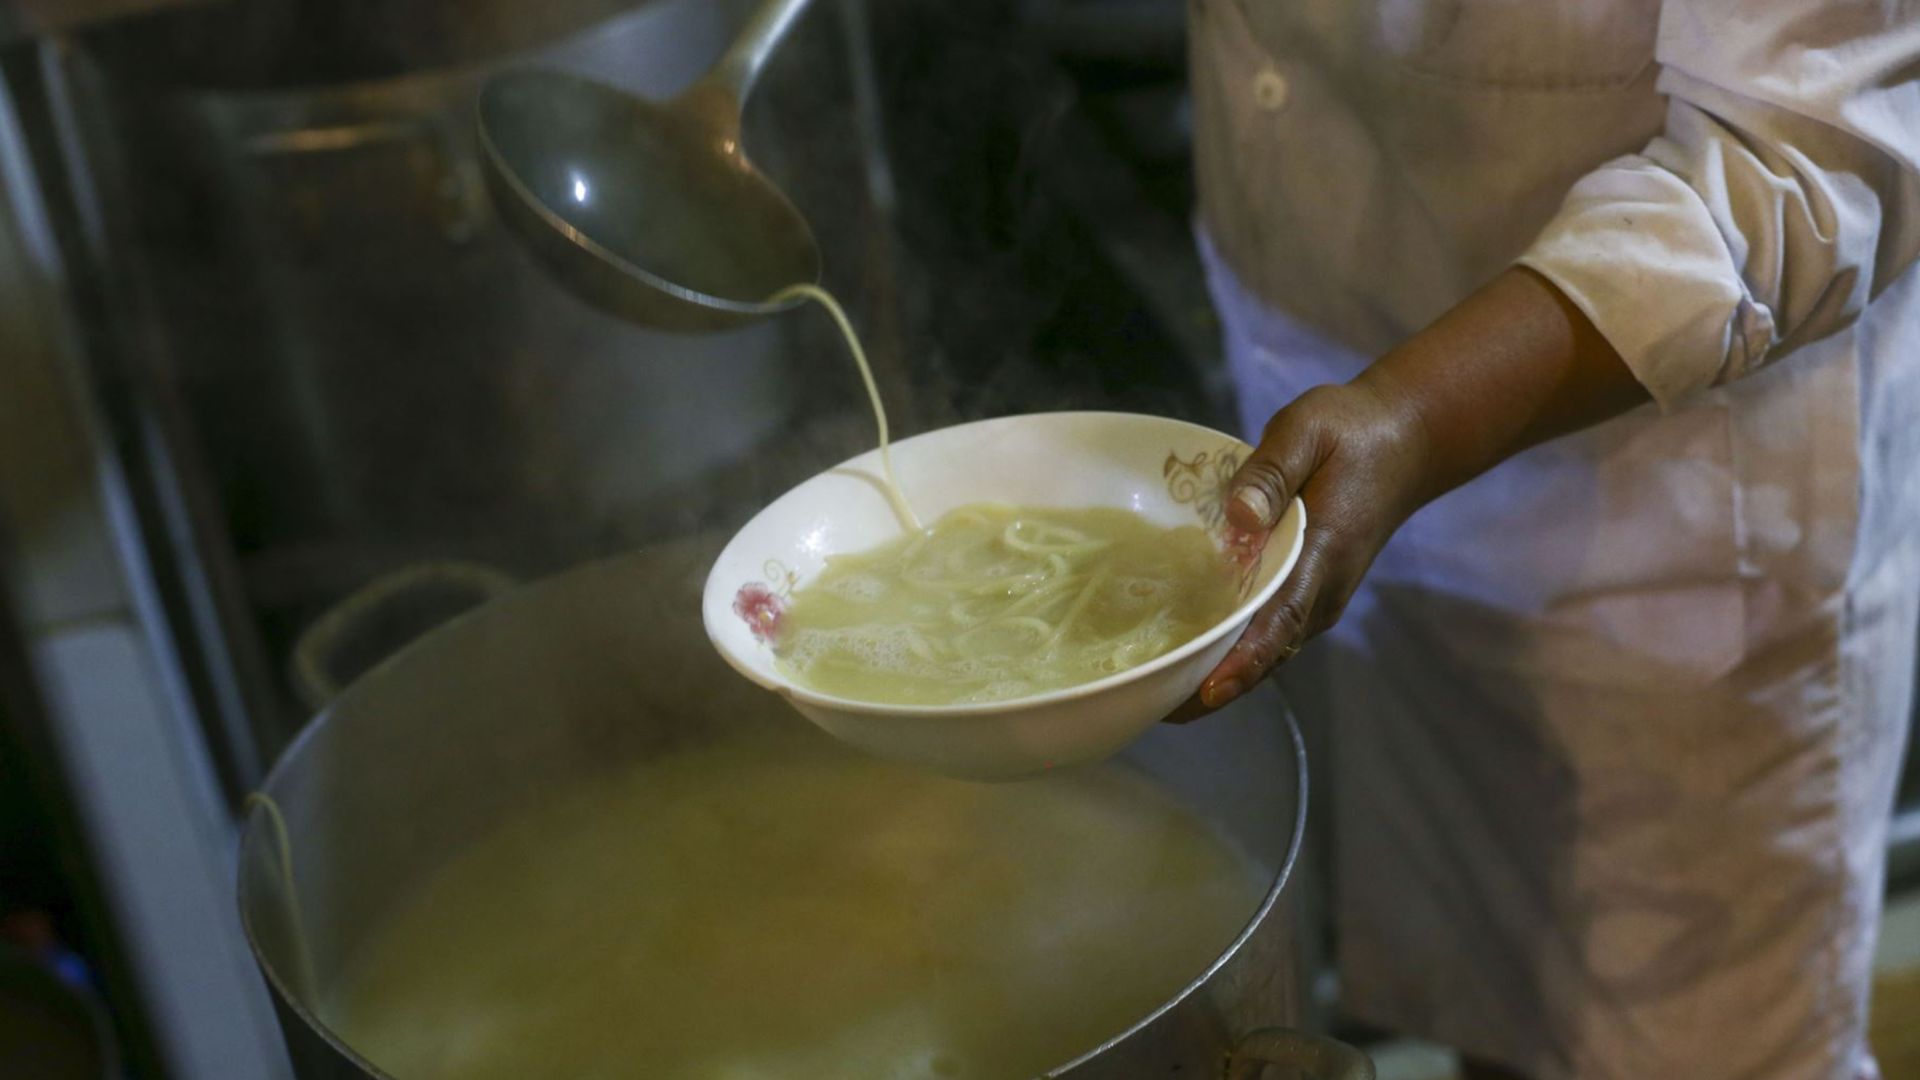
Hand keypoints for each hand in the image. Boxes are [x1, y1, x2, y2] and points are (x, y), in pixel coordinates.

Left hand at [1166, 267, 1646, 722]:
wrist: (1406, 438)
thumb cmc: (1352, 430)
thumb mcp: (1309, 429)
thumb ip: (1272, 472)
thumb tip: (1239, 516)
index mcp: (1323, 554)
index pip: (1282, 620)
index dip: (1244, 660)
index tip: (1207, 690)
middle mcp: (1323, 590)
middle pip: (1268, 652)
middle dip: (1214, 684)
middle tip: (1151, 706)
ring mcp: (1319, 596)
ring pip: (1268, 650)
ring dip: (1218, 673)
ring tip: (1156, 694)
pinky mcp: (1308, 591)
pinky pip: (1269, 632)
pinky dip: (1232, 652)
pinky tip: (1186, 654)